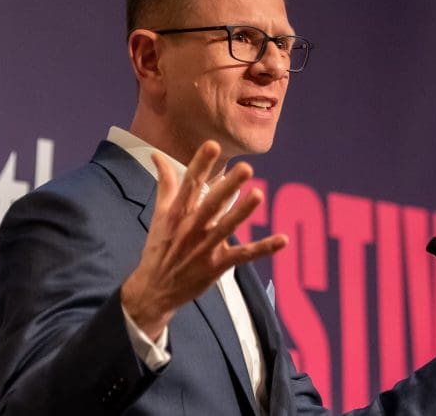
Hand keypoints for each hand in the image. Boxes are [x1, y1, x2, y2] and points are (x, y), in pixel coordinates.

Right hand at [121, 140, 287, 339]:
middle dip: (228, 186)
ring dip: (243, 212)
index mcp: (177, 213)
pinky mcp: (216, 266)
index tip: (212, 145)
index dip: (200, 164)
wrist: (154, 290)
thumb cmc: (159, 248)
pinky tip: (282, 240)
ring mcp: (204, 248)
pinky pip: (243, 255)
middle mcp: (190, 228)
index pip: (189, 184)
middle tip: (246, 167)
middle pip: (211, 204)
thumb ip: (165, 183)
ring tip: (258, 195)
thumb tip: (157, 155)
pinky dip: (263, 249)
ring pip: (226, 227)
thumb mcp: (159, 215)